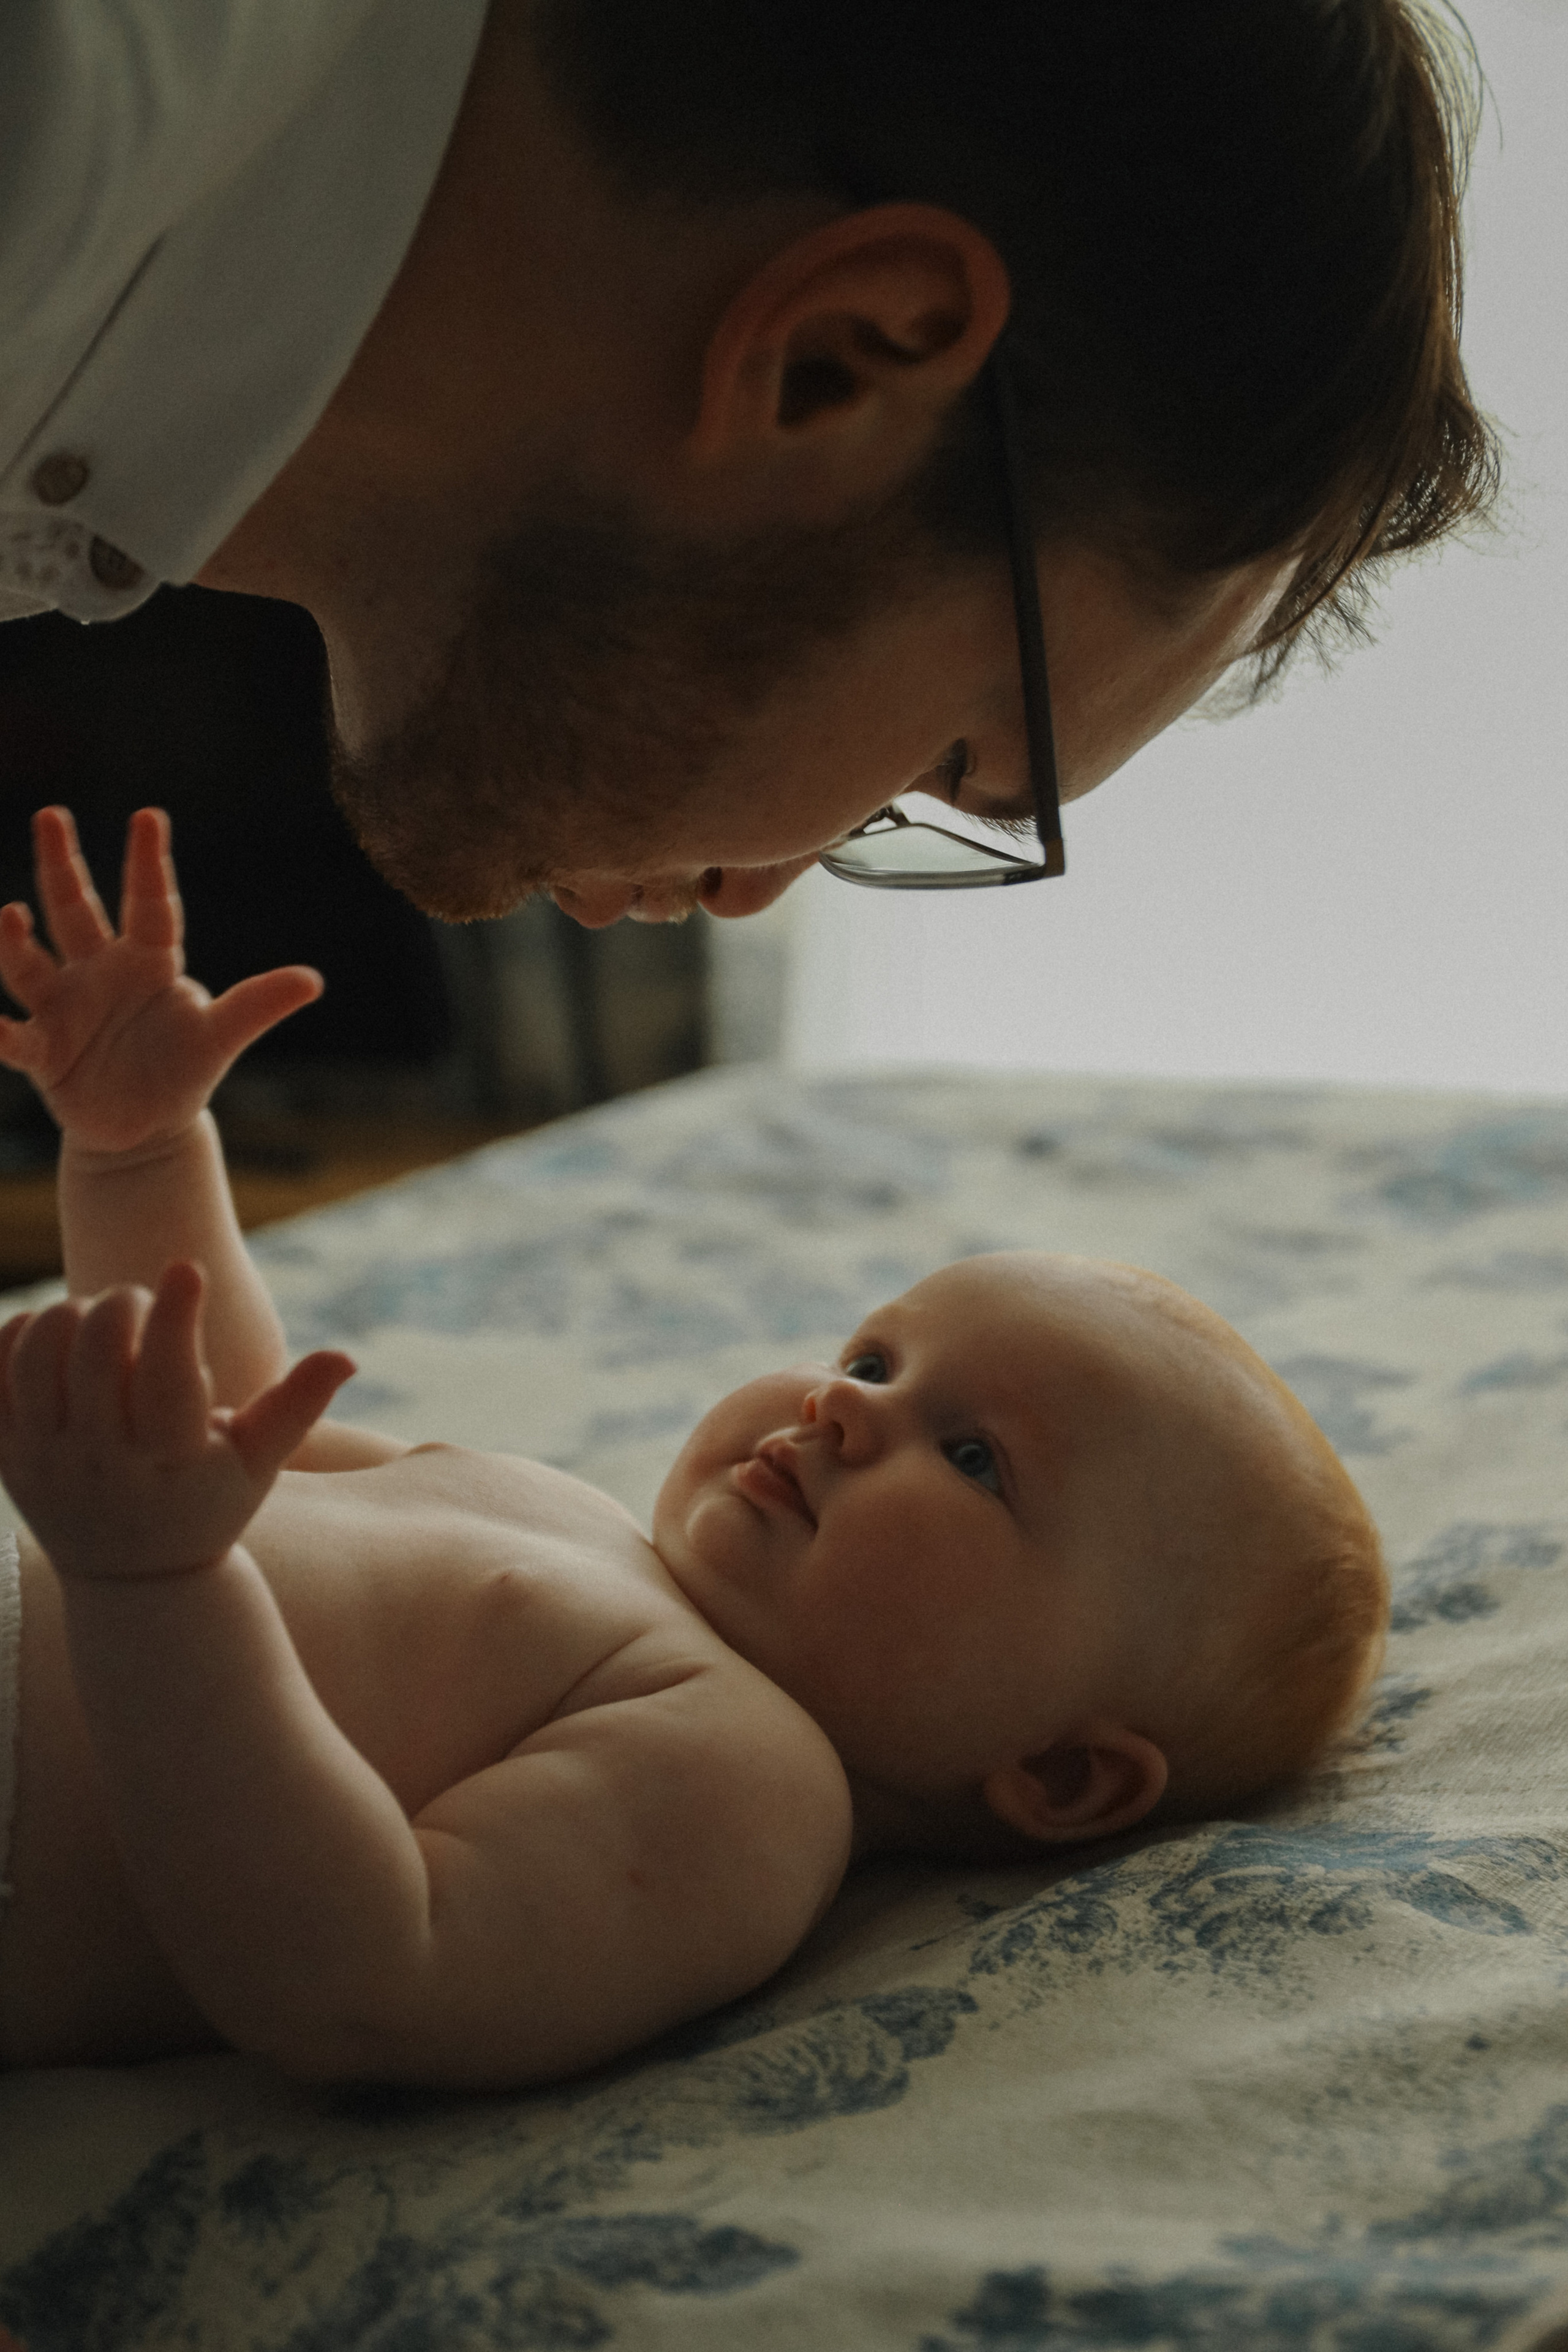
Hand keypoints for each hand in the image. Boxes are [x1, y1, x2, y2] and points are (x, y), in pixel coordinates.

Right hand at [0, 806, 321, 1153]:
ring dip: (13, 941)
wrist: (146, 1129)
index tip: (149, 816)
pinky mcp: (44, 1052)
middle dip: (61, 864)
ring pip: (29, 964)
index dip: (148, 864)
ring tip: (10, 915)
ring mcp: (64, 1007)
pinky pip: (13, 1037)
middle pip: (75, 909)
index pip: (148, 904)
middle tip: (52, 814)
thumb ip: (258, 1005)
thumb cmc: (183, 1070)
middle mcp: (98, 972)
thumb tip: (313, 980)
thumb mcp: (221, 1037)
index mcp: (147, 960)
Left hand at [0, 1261, 354, 1579]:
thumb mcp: (258, 1464)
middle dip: (120, 1303)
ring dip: (67, 1314)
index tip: (187, 1266)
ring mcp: (43, 1461)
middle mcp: (100, 1463)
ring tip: (98, 1316)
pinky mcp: (5, 1456)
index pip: (164, 1374)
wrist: (133, 1581)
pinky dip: (16, 1336)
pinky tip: (51, 1331)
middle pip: (94, 1354)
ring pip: (37, 1356)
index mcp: (169, 1460)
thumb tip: (348, 1356)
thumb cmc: (208, 1505)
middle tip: (140, 1298)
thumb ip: (296, 1406)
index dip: (174, 1313)